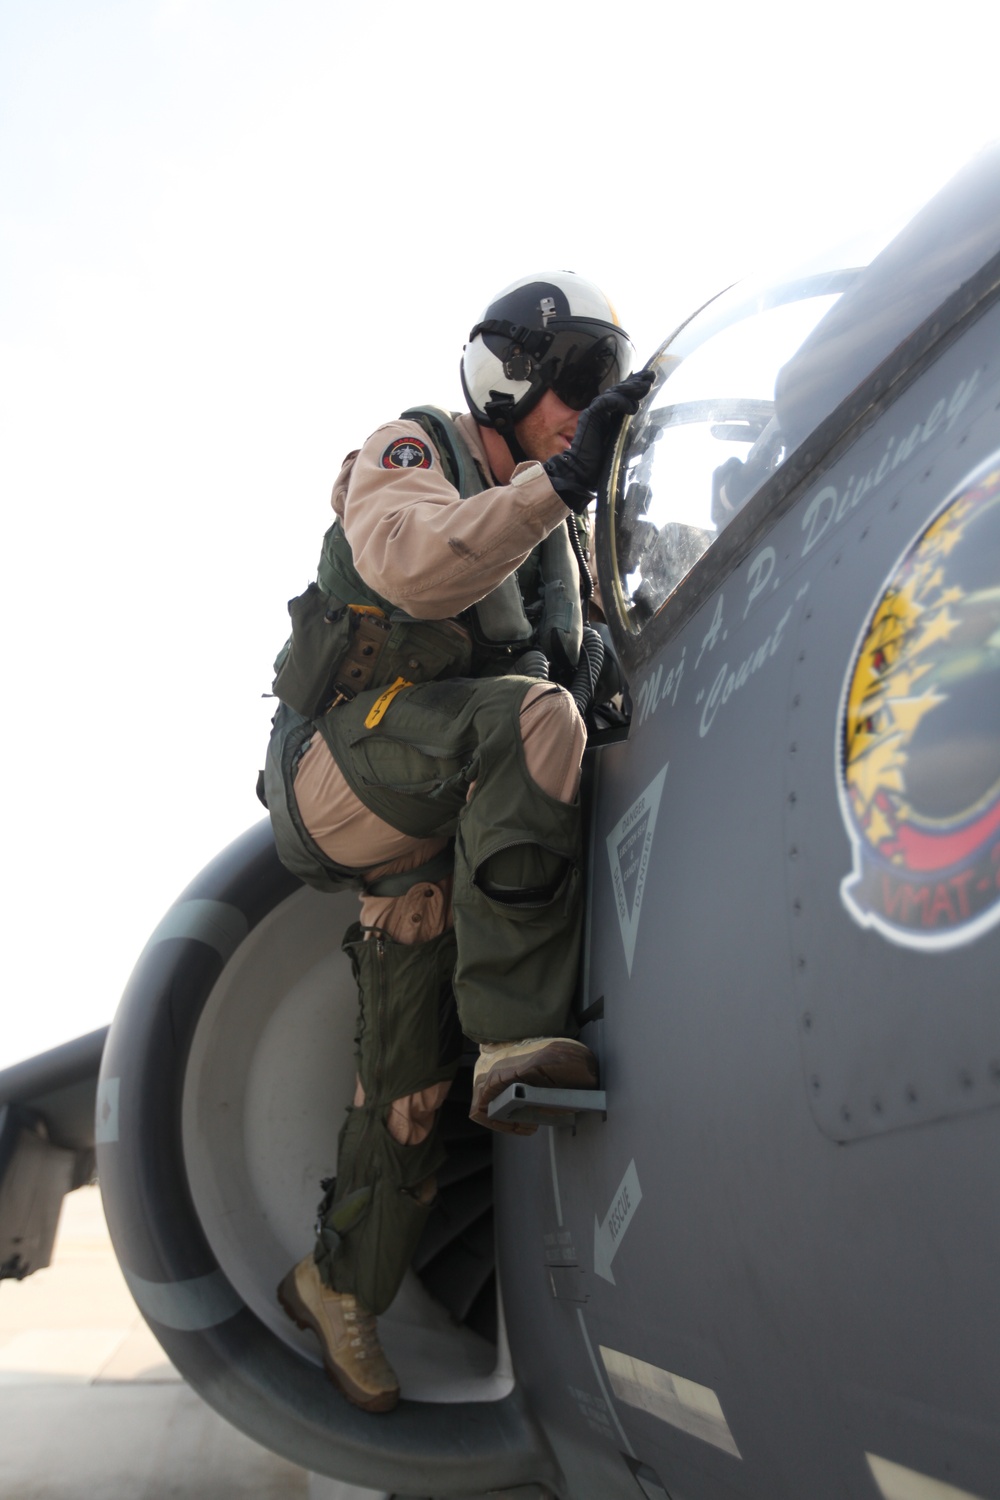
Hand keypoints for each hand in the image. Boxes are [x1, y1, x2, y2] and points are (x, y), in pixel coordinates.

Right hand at [544, 369, 654, 512]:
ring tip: (645, 387)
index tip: (651, 380)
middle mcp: (602, 412)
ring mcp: (595, 413)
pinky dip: (619, 402)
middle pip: (619, 390)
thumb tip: (659, 430)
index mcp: (611, 416)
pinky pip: (606, 403)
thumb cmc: (604, 463)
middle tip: (651, 376)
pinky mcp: (590, 416)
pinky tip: (631, 407)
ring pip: (614, 393)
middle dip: (636, 382)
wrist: (584, 472)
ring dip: (630, 389)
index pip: (624, 396)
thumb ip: (641, 436)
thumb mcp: (628, 445)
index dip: (636, 386)